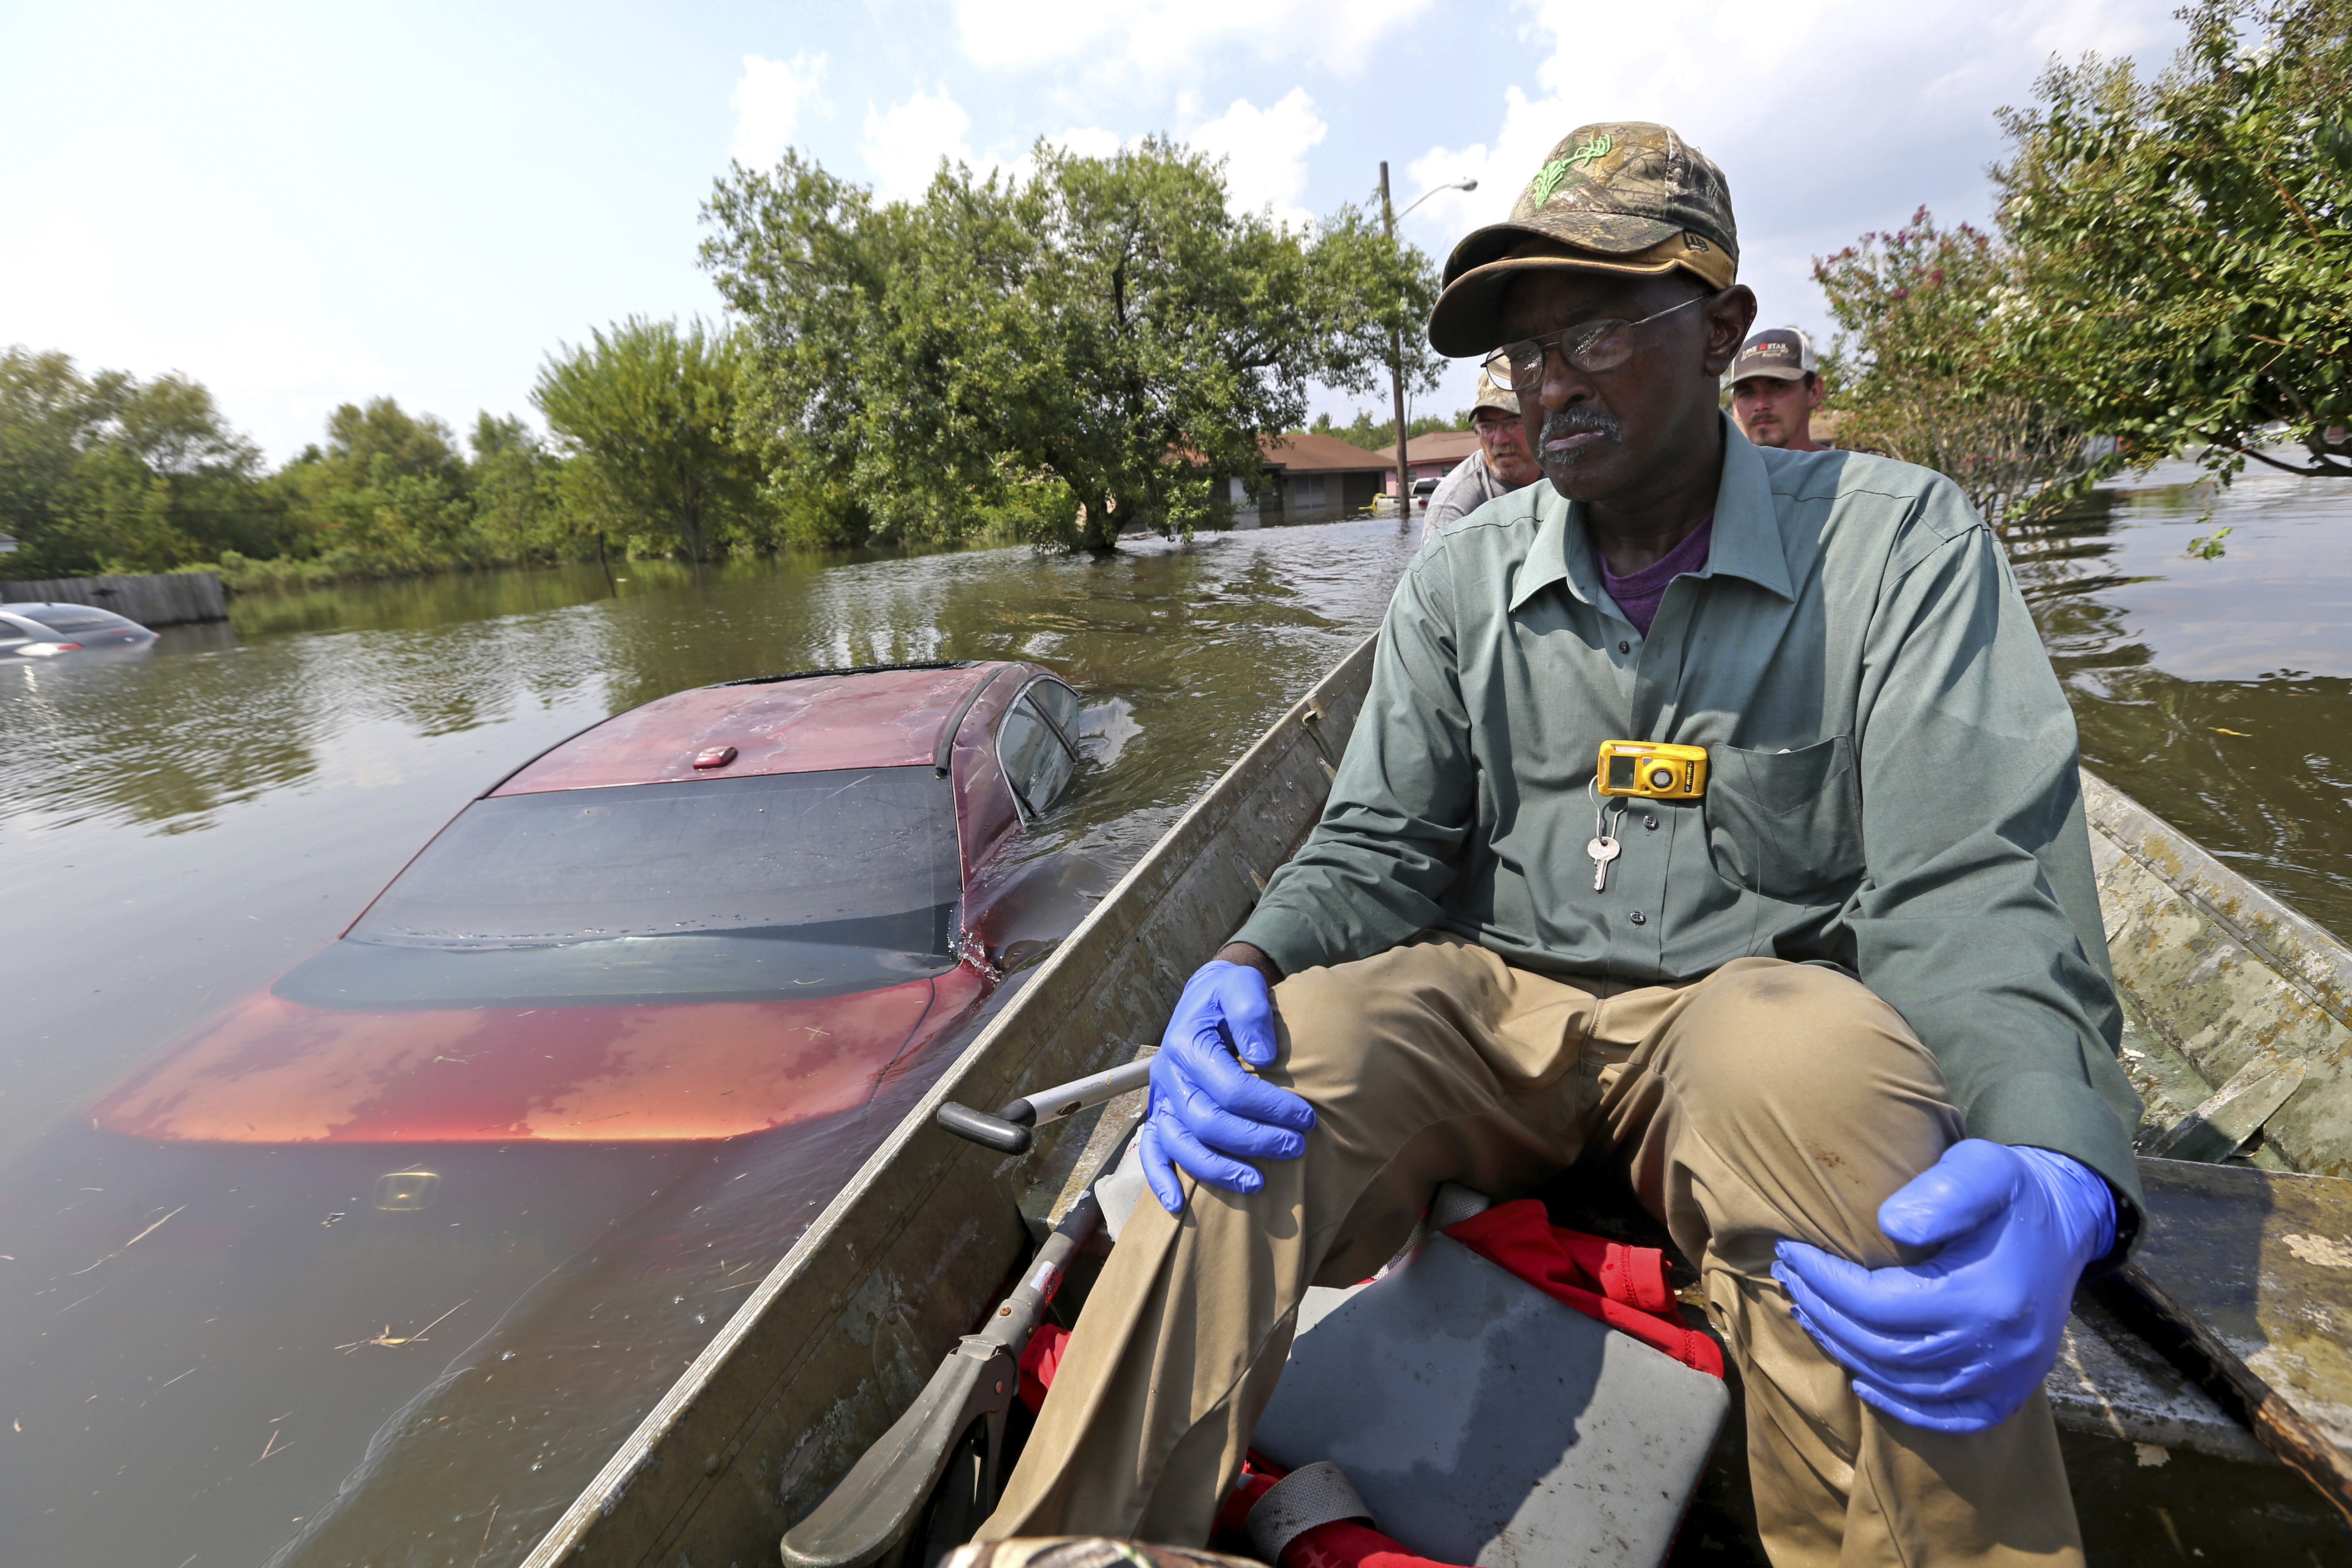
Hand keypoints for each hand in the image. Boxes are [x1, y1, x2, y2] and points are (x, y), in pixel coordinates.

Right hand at [1138, 959, 1315, 1213]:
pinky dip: (1161, 1179)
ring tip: (1258, 1184)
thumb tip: (1263, 1057)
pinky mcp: (1160, 1114)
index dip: (1271, 1108)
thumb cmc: (1228, 996)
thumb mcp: (1242, 987)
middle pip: (1207, 1121)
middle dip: (1255, 1140)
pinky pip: (1152, 1151)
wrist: (1205, 998)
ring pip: (1181, 1144)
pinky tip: (1178, 1204)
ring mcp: (1162, 1099)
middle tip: (1295, 1148)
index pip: (1231, 1088)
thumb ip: (1250, 1012)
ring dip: (1218, 1169)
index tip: (1307, 1118)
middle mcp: (1168, 1075)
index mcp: (1187, 1044)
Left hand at [1771, 1139, 2115, 1432]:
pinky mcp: (2013, 1391)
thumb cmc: (2010, 1190)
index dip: (1825, 1282)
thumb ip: (1942, 1193)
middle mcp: (1997, 1347)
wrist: (2063, 1219)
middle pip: (1884, 1347)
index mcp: (1986, 1294)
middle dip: (1826, 1314)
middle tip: (1791, 1281)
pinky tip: (1863, 1381)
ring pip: (1907, 1382)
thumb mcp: (1982, 1170)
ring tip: (1809, 1315)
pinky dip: (1903, 1406)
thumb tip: (1892, 1225)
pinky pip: (1952, 1417)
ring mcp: (2008, 1376)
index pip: (1878, 1303)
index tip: (1793, 1253)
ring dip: (1848, 1353)